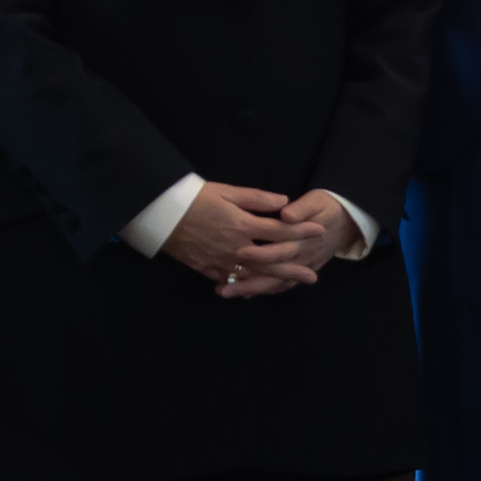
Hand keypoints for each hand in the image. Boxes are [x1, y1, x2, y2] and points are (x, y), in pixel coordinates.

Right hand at [160, 183, 327, 299]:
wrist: (161, 214)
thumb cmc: (195, 197)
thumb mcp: (227, 191)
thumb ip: (256, 198)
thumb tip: (284, 202)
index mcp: (242, 225)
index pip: (280, 230)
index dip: (301, 231)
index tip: (319, 231)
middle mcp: (235, 247)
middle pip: (271, 260)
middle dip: (294, 268)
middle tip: (313, 277)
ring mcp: (221, 261)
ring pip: (253, 274)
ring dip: (273, 281)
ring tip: (290, 286)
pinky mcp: (207, 269)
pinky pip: (230, 280)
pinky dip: (244, 286)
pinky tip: (256, 289)